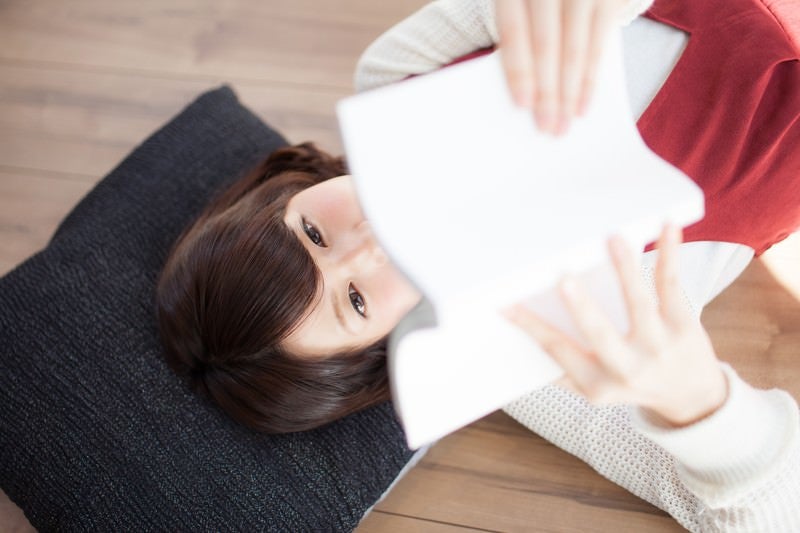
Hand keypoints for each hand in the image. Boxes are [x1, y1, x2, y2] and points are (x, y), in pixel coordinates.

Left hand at [495, 0, 626, 134]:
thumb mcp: (521, 5)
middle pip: (545, 46)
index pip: (514, 32)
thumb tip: (524, 94)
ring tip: (563, 124)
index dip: (518, 70)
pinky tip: (582, 104)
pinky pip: (599, 45)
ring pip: (574, 50)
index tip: (522, 105)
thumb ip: (520, 35)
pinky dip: (590, 80)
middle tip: (546, 127)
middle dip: (546, 92)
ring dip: (568, 94)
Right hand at [504, 225, 728, 426]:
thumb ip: (561, 369)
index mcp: (597, 383)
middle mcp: (629, 367)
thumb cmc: (630, 384)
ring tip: (612, 239)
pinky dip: (670, 255)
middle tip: (562, 280)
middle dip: (581, 307)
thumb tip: (518, 334)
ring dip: (625, 269)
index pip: (558, 351)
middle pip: (600, 334)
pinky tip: (667, 227)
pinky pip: (672, 286)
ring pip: (639, 303)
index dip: (531, 327)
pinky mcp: (684, 325)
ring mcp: (659, 345)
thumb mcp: (594, 389)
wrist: (693, 399)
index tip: (507, 304)